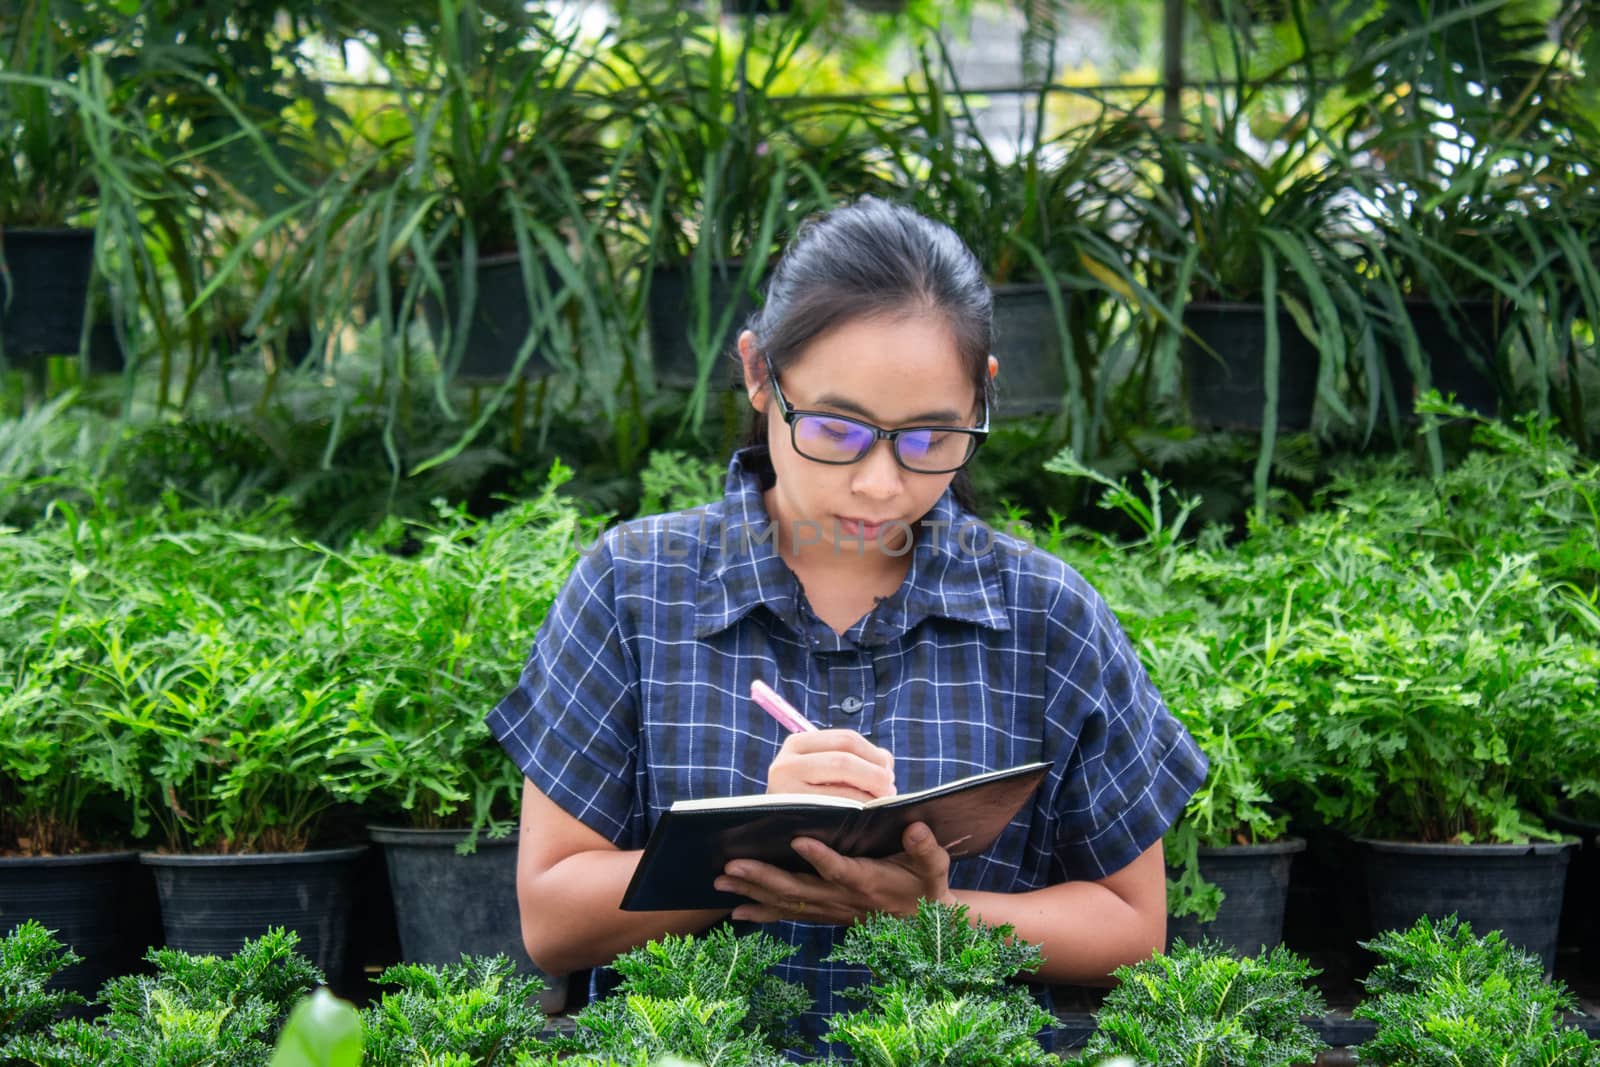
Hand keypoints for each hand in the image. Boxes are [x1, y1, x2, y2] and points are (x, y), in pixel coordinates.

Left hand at [713, 821, 953, 924]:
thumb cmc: (926, 887)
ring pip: (786, 902)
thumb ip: (926, 848)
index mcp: (868, 882)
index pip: (841, 870)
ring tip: (721, 879)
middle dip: (764, 876)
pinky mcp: (821, 914)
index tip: (798, 840)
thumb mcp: (935, 867)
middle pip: (799, 889)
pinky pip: (787, 915)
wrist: (922, 926)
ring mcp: (829, 910)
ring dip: (752, 891)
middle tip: (732, 864)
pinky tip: (735, 909)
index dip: (821, 858)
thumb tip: (916, 826)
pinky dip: (760, 913)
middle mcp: (842, 900)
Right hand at [767, 729, 894, 801]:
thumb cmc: (807, 802)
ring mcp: (785, 785)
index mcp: (797, 744)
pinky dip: (859, 804)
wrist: (771, 833)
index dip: (874, 754)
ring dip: (871, 789)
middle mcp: (787, 761)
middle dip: (876, 772)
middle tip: (891, 789)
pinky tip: (867, 812)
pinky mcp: (790, 808)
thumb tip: (885, 759)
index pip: (846, 739)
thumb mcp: (821, 772)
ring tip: (883, 801)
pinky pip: (835, 800)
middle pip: (845, 756)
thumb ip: (852, 759)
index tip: (889, 771)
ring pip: (842, 772)